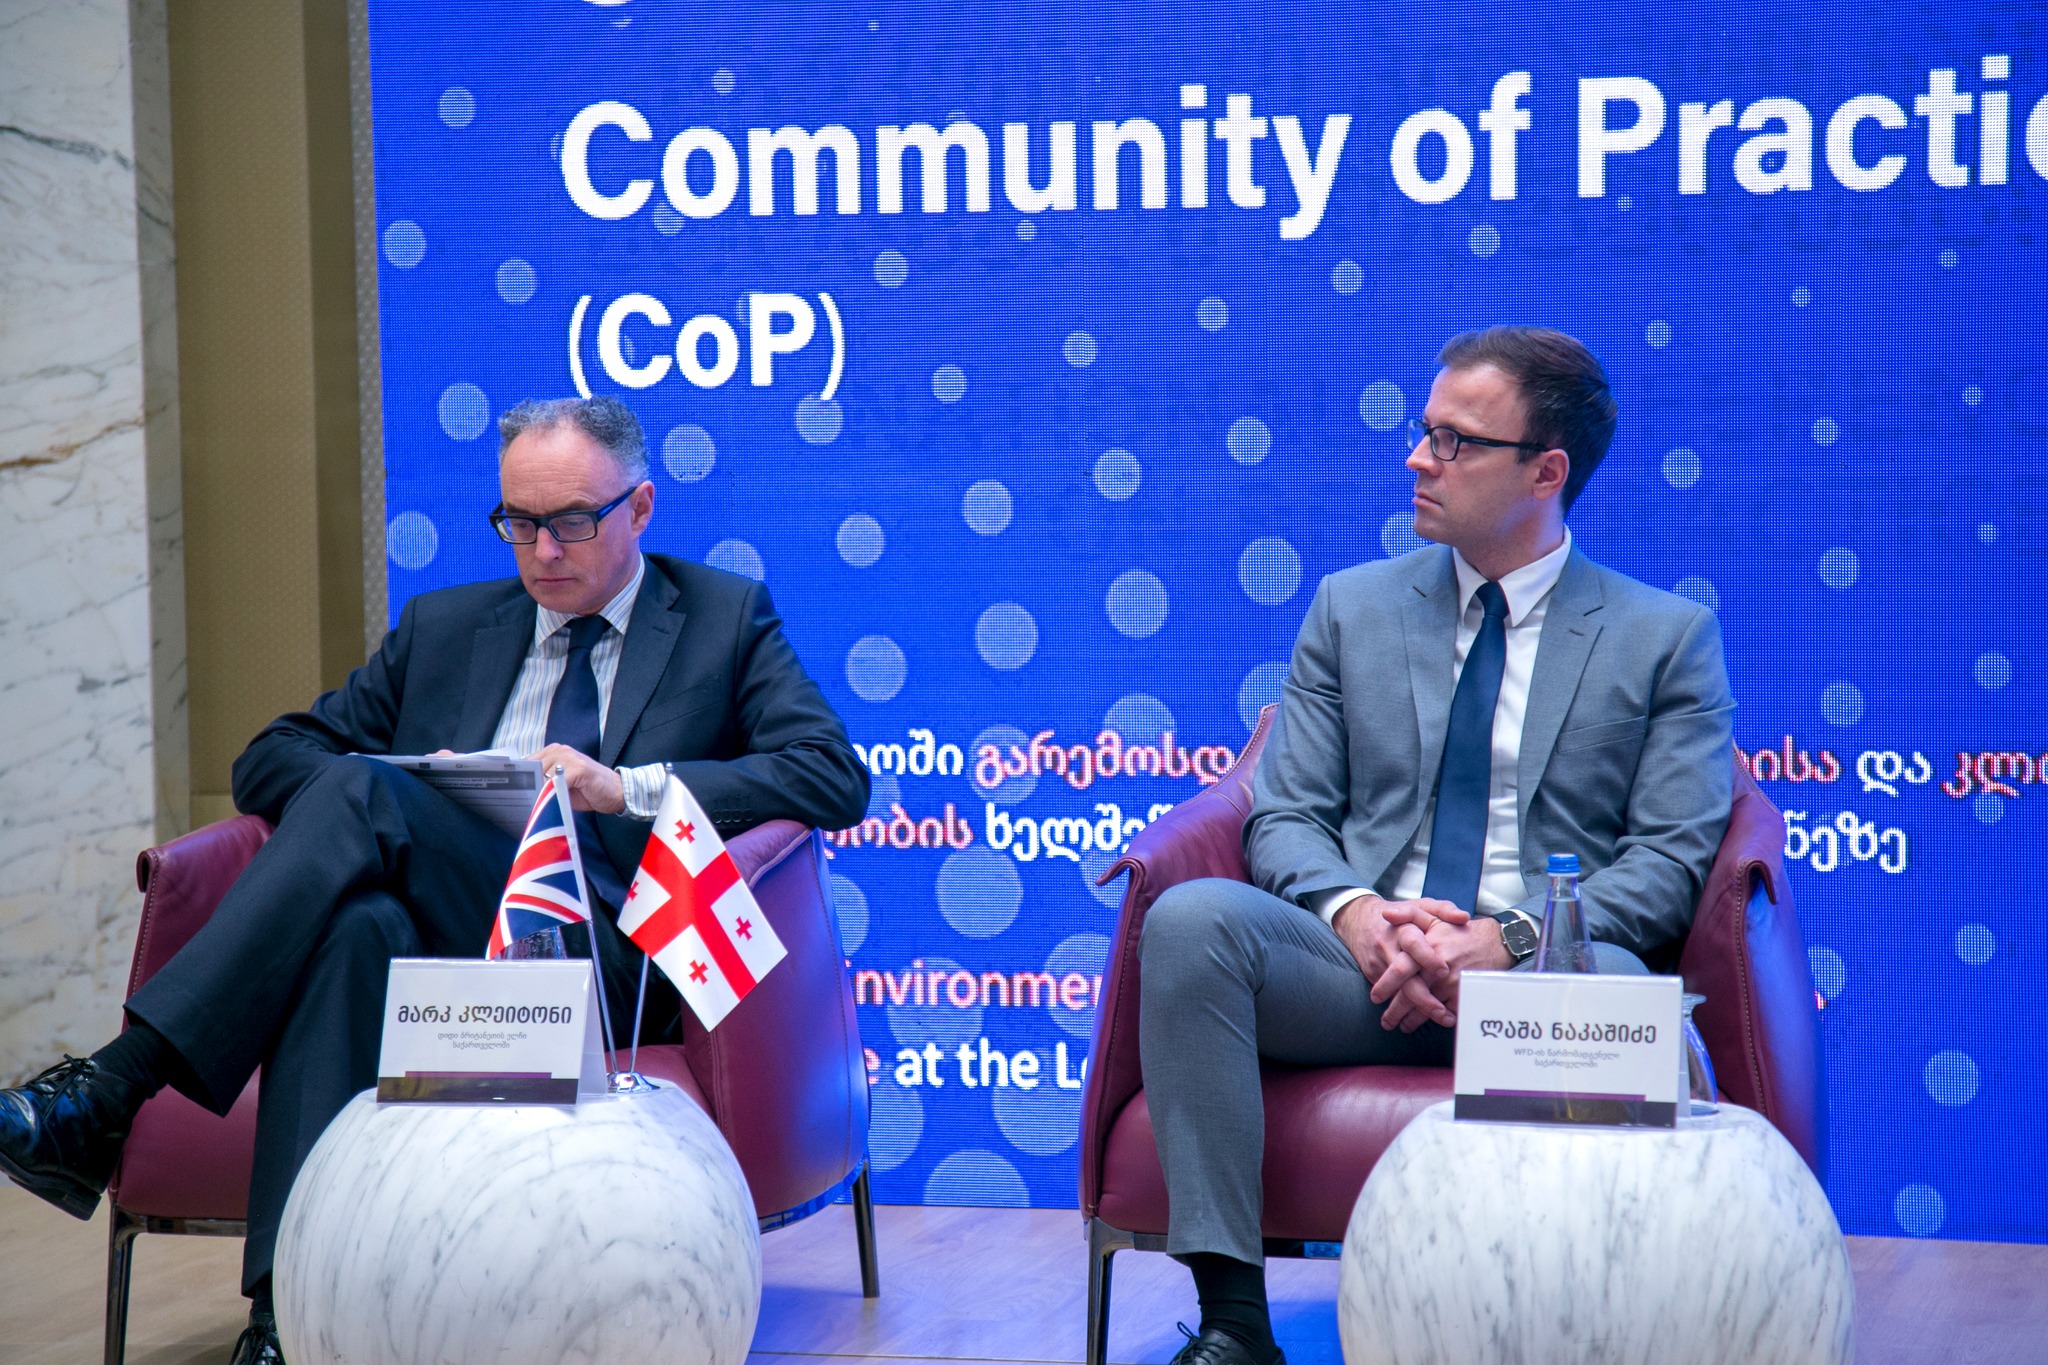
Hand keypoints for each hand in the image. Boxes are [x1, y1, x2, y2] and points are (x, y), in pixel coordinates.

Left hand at [530, 744, 625, 814]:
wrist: (616, 792)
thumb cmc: (587, 790)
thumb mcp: (561, 785)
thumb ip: (544, 783)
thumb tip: (523, 793)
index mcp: (553, 751)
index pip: (528, 763)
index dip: (521, 778)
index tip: (514, 792)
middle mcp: (560, 750)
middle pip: (534, 769)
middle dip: (530, 788)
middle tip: (527, 804)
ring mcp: (571, 757)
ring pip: (544, 776)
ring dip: (541, 792)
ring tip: (541, 805)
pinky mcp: (580, 768)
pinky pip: (558, 782)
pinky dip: (553, 795)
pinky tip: (554, 803)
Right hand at [1333, 894, 1466, 1031]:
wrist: (1360, 919)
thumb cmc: (1399, 915)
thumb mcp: (1420, 906)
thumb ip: (1443, 910)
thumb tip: (1463, 918)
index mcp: (1403, 928)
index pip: (1413, 943)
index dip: (1427, 957)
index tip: (1443, 971)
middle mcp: (1389, 946)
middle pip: (1402, 973)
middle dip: (1421, 996)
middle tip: (1441, 1013)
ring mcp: (1378, 961)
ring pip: (1394, 989)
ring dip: (1410, 1009)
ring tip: (1434, 1021)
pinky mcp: (1371, 972)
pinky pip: (1387, 993)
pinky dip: (1400, 1008)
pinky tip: (1414, 1021)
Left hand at [1375, 915, 1512, 1032]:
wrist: (1494, 941)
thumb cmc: (1460, 931)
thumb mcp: (1433, 916)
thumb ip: (1408, 914)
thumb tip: (1386, 914)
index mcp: (1427, 946)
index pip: (1400, 969)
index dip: (1385, 986)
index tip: (1375, 997)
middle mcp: (1438, 966)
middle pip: (1410, 994)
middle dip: (1395, 1011)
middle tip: (1386, 1022)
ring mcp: (1452, 982)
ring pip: (1426, 1007)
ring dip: (1412, 1020)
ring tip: (1403, 1026)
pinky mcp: (1464, 994)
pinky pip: (1446, 1012)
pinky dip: (1436, 1020)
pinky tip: (1428, 1024)